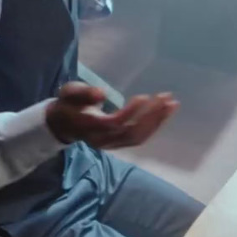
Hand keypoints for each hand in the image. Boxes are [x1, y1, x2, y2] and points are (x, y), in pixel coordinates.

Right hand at [45, 82, 179, 149]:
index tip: (144, 97)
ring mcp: (112, 144)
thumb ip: (83, 92)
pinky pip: (139, 138)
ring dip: (157, 122)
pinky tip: (164, 113)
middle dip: (151, 116)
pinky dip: (154, 126)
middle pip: (131, 132)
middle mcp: (102, 139)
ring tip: (172, 105)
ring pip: (138, 138)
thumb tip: (101, 93)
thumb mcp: (69, 92)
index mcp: (90, 126)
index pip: (114, 123)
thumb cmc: (68, 104)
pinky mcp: (119, 144)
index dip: (131, 113)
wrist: (64, 124)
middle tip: (166, 98)